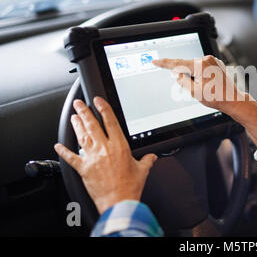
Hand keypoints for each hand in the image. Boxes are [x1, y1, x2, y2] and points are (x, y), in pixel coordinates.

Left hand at [54, 97, 157, 214]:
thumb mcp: (142, 170)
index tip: (98, 101)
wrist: (119, 201)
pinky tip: (58, 146)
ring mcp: (93, 158)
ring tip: (73, 117)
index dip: (103, 109)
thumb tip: (152, 157)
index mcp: (120, 147)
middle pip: (92, 125)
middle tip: (79, 104)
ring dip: (76, 125)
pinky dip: (64, 151)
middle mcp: (105, 149)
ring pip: (82, 137)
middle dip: (84, 112)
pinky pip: (71, 158)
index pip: (110, 122)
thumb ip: (147, 160)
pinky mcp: (84, 169)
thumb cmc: (130, 187)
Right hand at [152, 55, 247, 115]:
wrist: (232, 99)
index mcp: (200, 65)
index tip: (155, 61)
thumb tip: (178, 74)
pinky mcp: (217, 64)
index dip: (164, 64)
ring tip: (205, 87)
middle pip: (187, 66)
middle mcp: (207, 59)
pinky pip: (202, 68)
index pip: (177, 64)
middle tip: (196, 88)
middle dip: (187, 76)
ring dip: (194, 76)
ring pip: (195, 67)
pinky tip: (208, 84)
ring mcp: (213, 61)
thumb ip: (182, 81)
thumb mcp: (194, 92)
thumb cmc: (216, 97)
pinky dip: (201, 74)